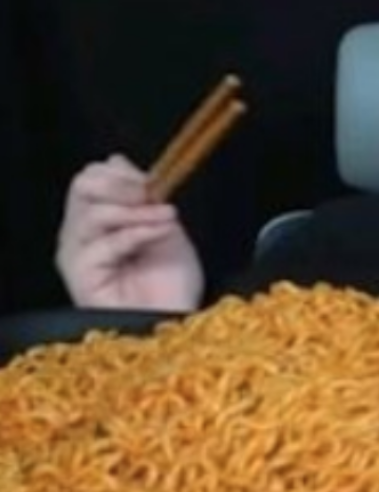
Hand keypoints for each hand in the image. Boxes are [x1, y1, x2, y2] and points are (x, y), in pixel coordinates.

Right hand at [55, 155, 204, 310]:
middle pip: (83, 185)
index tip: (154, 182)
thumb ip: (142, 195)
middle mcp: (82, 234)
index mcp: (99, 220)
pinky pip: (104, 242)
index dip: (123, 173)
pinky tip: (160, 233)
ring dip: (137, 211)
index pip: (92, 177)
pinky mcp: (80, 275)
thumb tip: (118, 159)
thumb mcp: (165, 226)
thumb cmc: (173, 284)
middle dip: (124, 185)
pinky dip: (138, 232)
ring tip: (166, 219)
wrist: (178, 322)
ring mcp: (78, 254)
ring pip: (93, 211)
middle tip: (153, 197)